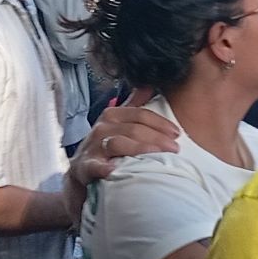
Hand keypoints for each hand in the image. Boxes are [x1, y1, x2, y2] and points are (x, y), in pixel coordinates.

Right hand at [67, 86, 178, 200]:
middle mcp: (101, 128)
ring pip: (119, 144)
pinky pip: (96, 166)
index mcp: (112, 115)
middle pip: (134, 129)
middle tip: (174, 148)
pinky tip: (116, 170)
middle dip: (157, 138)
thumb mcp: (119, 124)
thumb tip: (150, 86)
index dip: (161, 123)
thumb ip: (134, 106)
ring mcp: (92, 147)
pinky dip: (105, 168)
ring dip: (141, 149)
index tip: (177, 134)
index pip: (141, 114)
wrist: (80, 172)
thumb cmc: (105, 146)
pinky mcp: (84, 167)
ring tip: (159, 157)